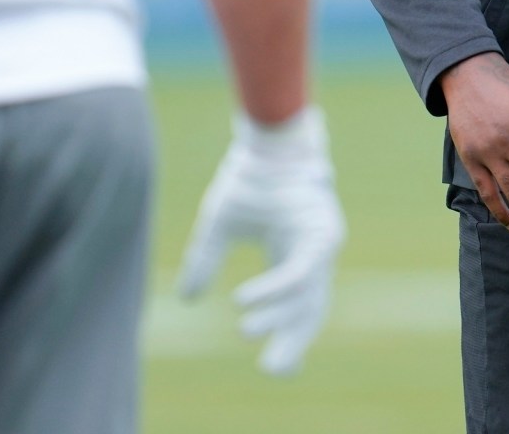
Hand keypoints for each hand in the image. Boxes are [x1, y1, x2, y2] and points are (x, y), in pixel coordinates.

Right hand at [178, 107, 345, 376]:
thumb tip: (187, 299)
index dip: (287, 335)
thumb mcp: (218, 224)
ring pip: (306, 296)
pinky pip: (300, 271)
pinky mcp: (321, 233)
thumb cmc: (247, 175)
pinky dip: (274, 289)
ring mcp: (321, 244)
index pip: (297, 306)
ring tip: (245, 335)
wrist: (266, 138)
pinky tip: (244, 301)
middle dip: (292, 342)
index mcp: (295, 253)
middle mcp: (313, 254)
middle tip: (273, 370)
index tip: (276, 366)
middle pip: (309, 310)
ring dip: (277, 319)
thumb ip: (205, 260)